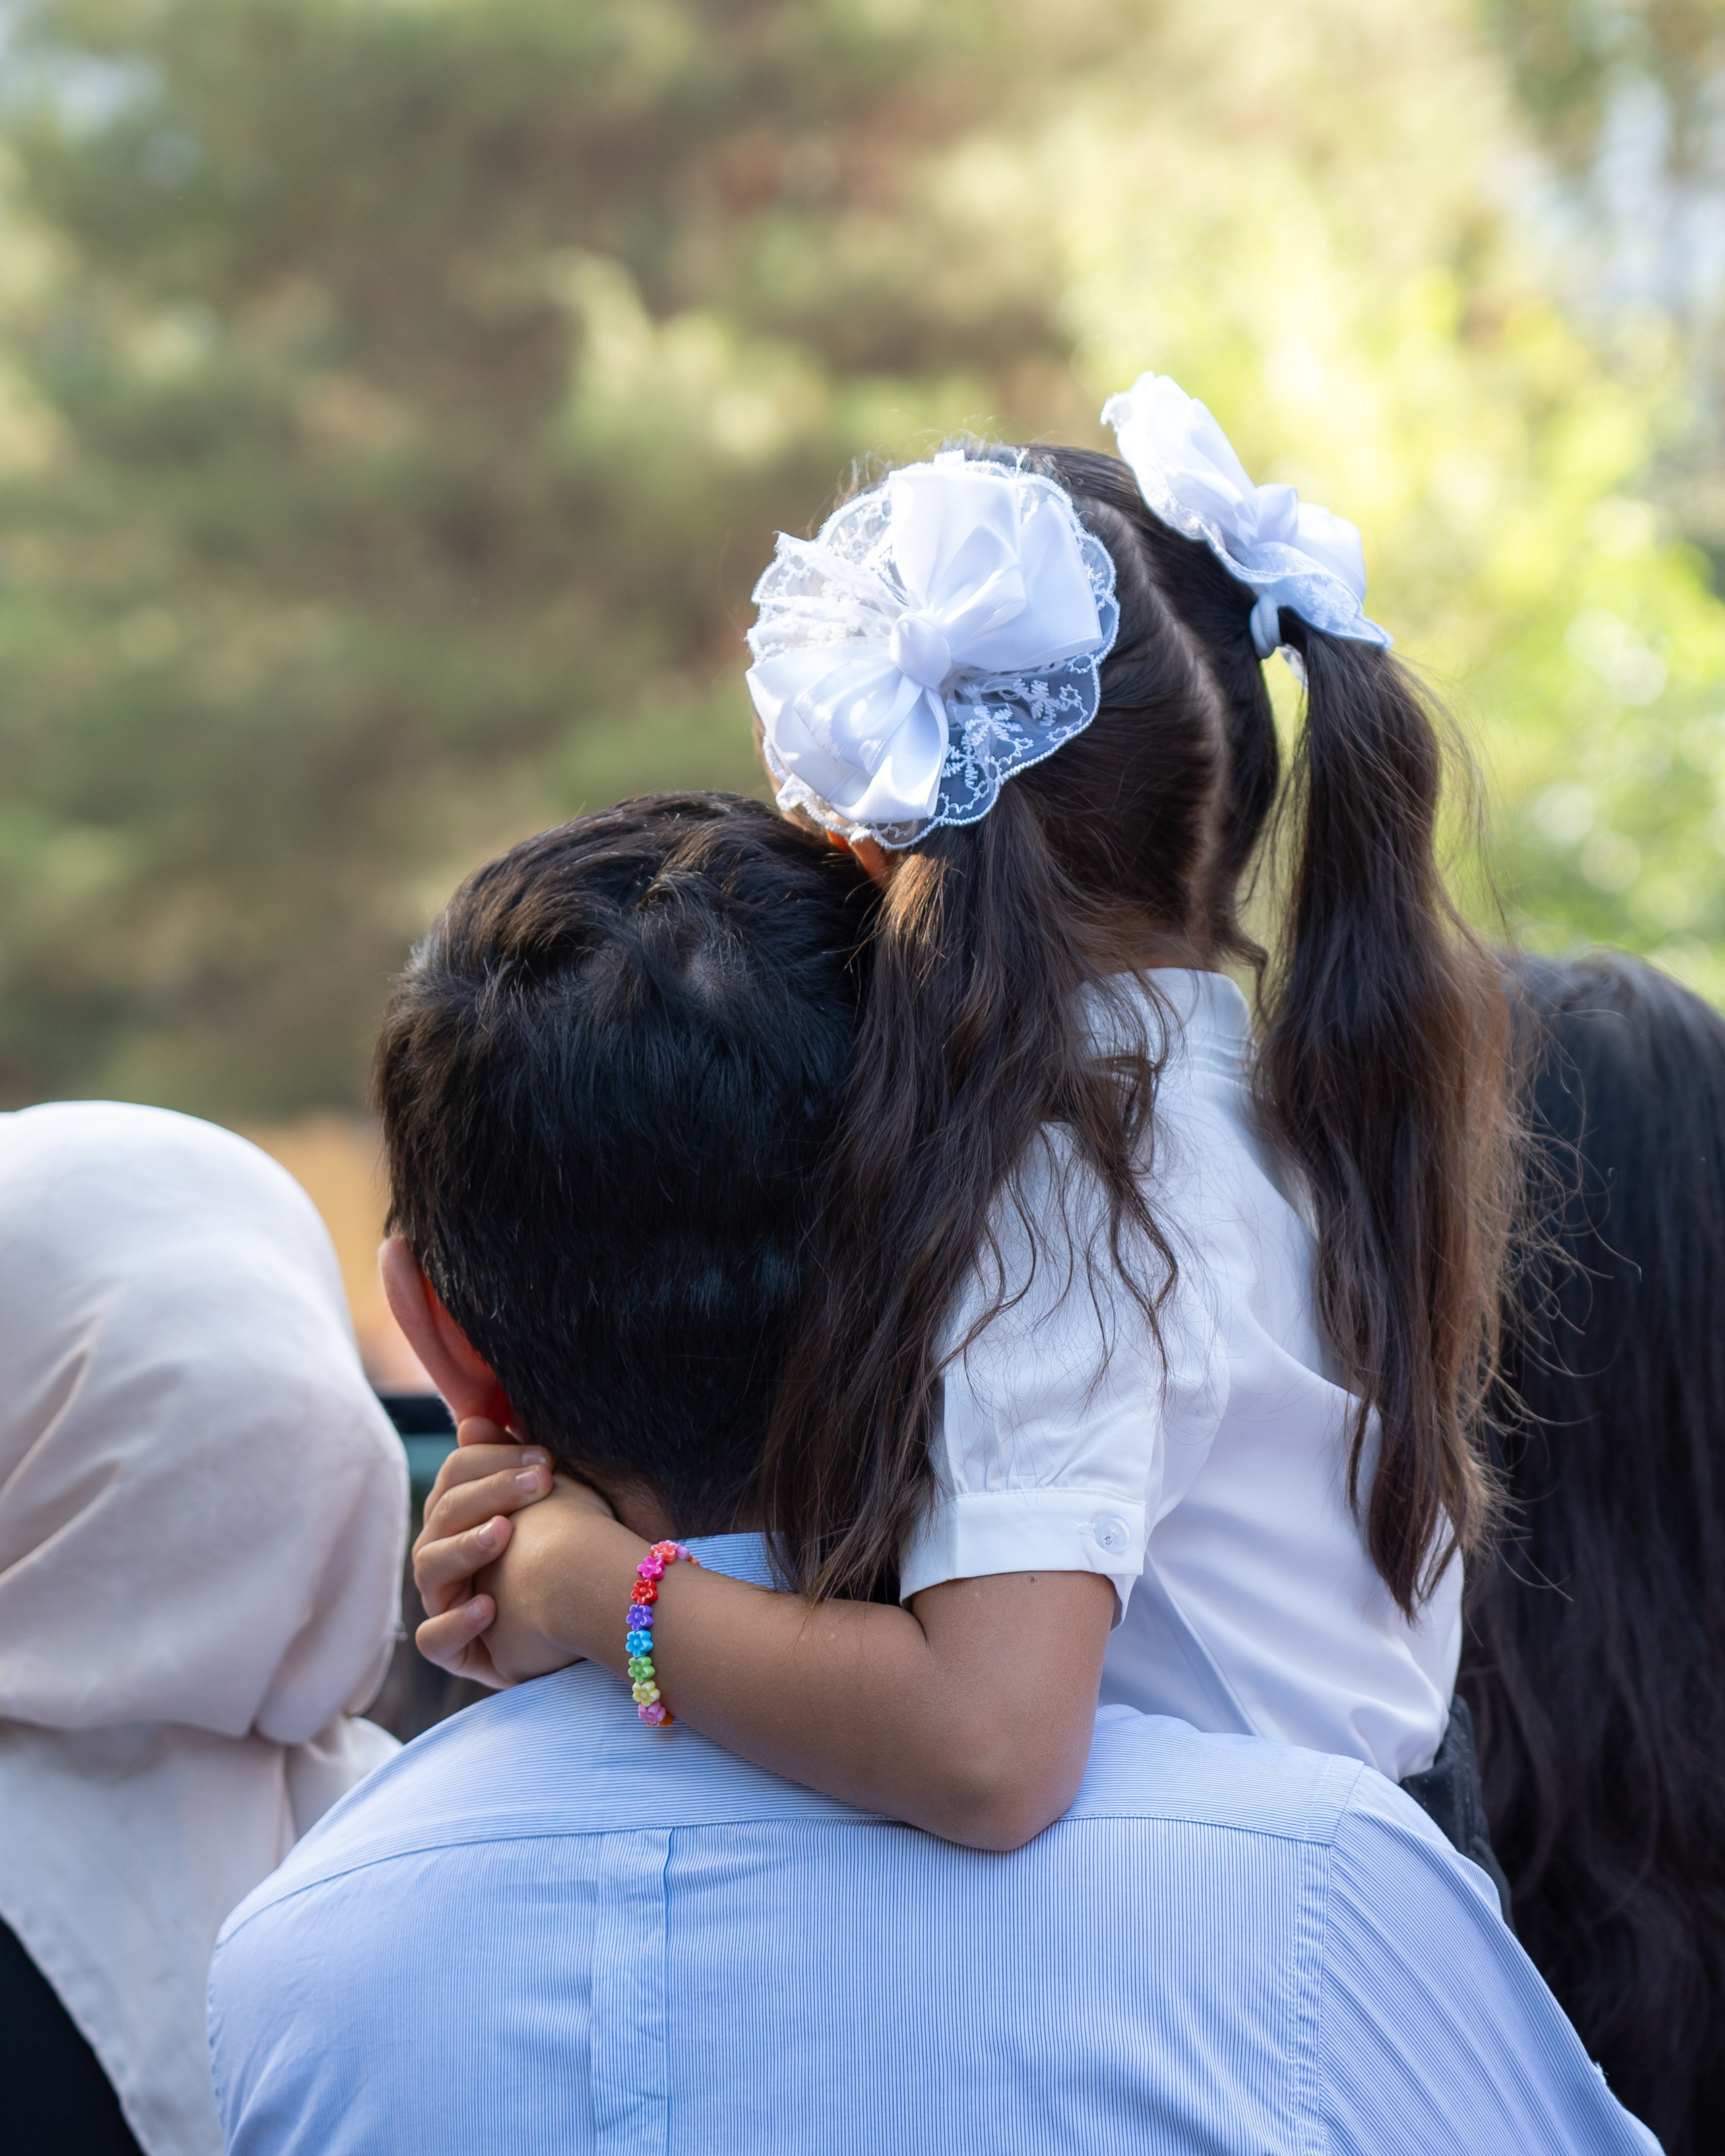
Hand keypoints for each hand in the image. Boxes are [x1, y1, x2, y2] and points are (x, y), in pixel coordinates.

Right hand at [412, 1420, 610, 1685]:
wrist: (595, 1614)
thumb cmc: (568, 1547)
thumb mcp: (549, 1501)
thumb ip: (511, 1461)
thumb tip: (471, 1422)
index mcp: (461, 1515)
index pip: (456, 1475)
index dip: (494, 1461)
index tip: (545, 1461)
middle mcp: (445, 1556)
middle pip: (443, 1515)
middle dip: (489, 1493)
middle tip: (539, 1484)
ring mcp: (446, 1603)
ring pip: (430, 1568)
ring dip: (466, 1547)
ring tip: (504, 1533)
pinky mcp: (457, 1651)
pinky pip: (435, 1639)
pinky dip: (456, 1622)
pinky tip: (489, 1607)